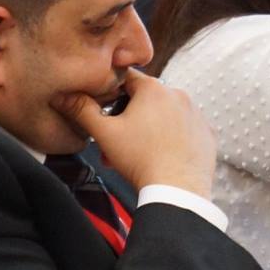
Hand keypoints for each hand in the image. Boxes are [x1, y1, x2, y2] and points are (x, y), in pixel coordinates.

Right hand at [57, 69, 216, 198]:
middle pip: (145, 99)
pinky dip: (171, 138)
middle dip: (127, 118)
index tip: (103, 111)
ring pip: (164, 115)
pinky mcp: (207, 134)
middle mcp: (179, 94)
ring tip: (134, 155)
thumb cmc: (140, 159)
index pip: (125, 78)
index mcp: (154, 88)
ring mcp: (196, 114)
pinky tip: (160, 156)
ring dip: (148, 129)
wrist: (178, 190)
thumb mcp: (104, 134)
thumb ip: (82, 111)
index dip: (110, 94)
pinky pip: (184, 129)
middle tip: (114, 143)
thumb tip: (62, 96)